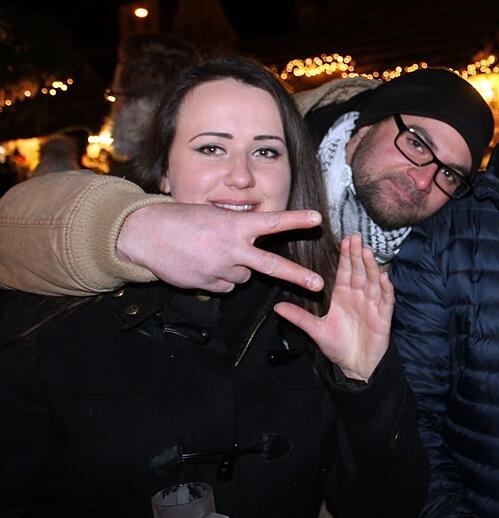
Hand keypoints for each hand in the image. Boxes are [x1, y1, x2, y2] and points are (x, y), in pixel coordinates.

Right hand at [118, 204, 324, 292]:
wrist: (146, 235)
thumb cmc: (181, 220)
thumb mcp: (213, 216)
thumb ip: (237, 229)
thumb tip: (253, 242)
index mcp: (234, 225)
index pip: (272, 223)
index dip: (296, 220)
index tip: (318, 219)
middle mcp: (231, 248)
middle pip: (271, 265)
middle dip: (297, 276)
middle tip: (318, 284)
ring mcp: (220, 269)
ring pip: (243, 276)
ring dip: (236, 269)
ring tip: (212, 254)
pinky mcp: (208, 284)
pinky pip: (225, 286)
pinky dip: (220, 279)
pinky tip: (203, 265)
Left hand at [274, 235, 393, 380]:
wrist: (354, 366)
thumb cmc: (338, 347)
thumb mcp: (316, 330)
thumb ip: (299, 317)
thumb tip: (277, 307)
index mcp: (343, 296)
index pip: (345, 271)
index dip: (346, 256)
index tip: (345, 240)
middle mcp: (359, 297)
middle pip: (359, 272)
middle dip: (358, 255)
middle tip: (357, 237)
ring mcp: (372, 305)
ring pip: (373, 282)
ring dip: (371, 267)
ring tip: (368, 252)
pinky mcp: (383, 317)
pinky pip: (386, 301)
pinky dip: (386, 289)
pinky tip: (384, 278)